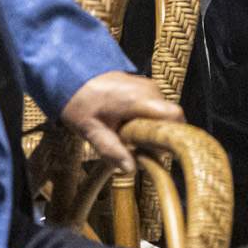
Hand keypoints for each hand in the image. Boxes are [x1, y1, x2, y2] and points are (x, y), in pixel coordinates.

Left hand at [58, 69, 180, 172]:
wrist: (73, 78)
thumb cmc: (81, 102)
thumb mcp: (91, 131)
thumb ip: (112, 150)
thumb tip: (130, 169)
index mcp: (137, 99)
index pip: (174, 115)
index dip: (174, 135)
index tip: (158, 150)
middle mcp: (148, 90)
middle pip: (169, 119)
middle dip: (157, 138)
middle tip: (134, 147)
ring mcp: (149, 86)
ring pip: (163, 115)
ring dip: (150, 129)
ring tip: (126, 134)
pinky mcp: (147, 87)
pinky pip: (156, 108)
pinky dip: (147, 120)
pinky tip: (128, 125)